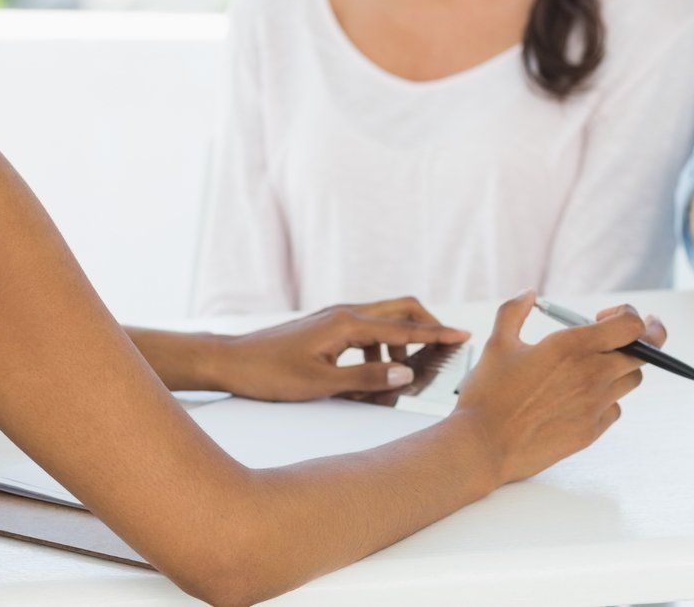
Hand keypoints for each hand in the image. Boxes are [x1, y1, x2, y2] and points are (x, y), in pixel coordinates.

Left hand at [219, 297, 470, 401]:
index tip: (463, 337)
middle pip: (401, 309)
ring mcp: (335, 316)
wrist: (230, 360)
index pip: (404, 328)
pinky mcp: (327, 326)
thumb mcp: (320, 385)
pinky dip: (377, 351)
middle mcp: (344, 312)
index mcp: (347, 324)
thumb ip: (366, 379)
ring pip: (383, 322)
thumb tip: (406, 374)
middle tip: (442, 351)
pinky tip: (368, 377)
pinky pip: (365, 331)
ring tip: (394, 380)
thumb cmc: (270, 374)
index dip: (436, 334)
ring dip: (398, 346)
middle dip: (425, 328)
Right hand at [452, 292, 666, 485]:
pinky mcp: (591, 431)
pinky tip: (583, 396)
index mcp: (573, 347)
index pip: (631, 325)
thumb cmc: (488, 394)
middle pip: (646, 352)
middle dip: (644, 338)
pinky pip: (614, 409)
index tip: (603, 316)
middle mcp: (592, 374)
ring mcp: (595, 405)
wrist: (483, 445)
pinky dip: (607, 398)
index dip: (627, 314)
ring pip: (632, 380)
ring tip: (598, 365)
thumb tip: (529, 294)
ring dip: (622, 367)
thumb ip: (515, 310)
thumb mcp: (498, 342)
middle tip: (630, 334)